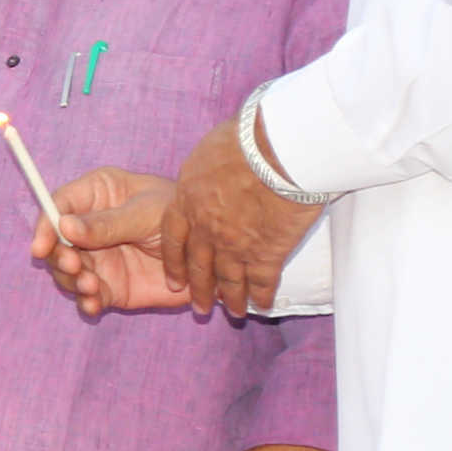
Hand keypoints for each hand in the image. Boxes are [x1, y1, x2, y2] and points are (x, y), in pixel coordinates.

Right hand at [36, 168, 189, 314]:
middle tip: (74, 266)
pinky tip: (94, 304)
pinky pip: (88, 296)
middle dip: (59, 258)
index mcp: (97, 195)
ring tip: (91, 286)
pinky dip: (87, 302)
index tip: (41, 247)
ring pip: (67, 272)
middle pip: (56, 243)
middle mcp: (89, 227)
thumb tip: (64, 226)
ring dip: (71, 281)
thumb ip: (107, 223)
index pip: (58, 206)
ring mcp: (97, 258)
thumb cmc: (182, 217)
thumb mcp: (146, 214)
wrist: (212, 255)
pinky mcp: (109, 286)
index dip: (45, 225)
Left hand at [161, 118, 316, 316]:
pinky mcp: (266, 252)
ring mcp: (234, 244)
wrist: (277, 150)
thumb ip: (207, 167)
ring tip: (232, 313)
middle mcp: (205, 228)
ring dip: (229, 299)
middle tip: (198, 307)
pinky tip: (263, 306)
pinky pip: (261, 281)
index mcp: (187, 200)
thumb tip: (212, 163)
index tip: (174, 279)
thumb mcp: (211, 148)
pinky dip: (261, 296)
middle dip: (199, 289)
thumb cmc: (246, 137)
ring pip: (228, 280)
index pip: (174, 238)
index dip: (174, 261)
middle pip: (198, 265)